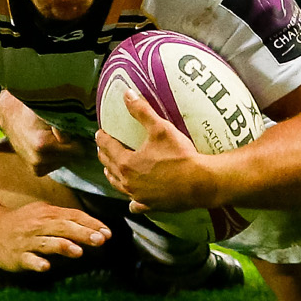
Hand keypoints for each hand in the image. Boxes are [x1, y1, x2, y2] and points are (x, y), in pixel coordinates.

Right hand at [0, 91, 90, 176]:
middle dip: (71, 144)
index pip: (78, 149)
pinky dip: (56, 156)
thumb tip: (81, 132)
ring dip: (64, 150)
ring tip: (52, 136)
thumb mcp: (48, 110)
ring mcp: (36, 167)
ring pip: (65, 160)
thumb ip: (65, 120)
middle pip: (72, 156)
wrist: (10, 116)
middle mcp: (38, 160)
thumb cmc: (32, 109)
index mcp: (42, 145)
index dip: (78, 137)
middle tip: (61, 131)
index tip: (72, 129)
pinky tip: (47, 145)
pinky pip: (57, 165)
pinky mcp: (36, 171)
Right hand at [0, 201, 111, 272]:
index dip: (90, 224)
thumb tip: (93, 228)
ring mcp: (28, 241)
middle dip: (82, 234)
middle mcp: (39, 225)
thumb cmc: (25, 223)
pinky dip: (37, 262)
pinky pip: (28, 259)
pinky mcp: (17, 256)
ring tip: (78, 252)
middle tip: (100, 240)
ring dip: (63, 246)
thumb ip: (66, 220)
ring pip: (47, 243)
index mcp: (48, 214)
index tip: (107, 233)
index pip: (73, 216)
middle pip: (63, 228)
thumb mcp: (45, 214)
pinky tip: (45, 266)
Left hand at [95, 90, 210, 212]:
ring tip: (110, 170)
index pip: (108, 147)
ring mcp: (139, 196)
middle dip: (104, 156)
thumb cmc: (180, 155)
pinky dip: (132, 202)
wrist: (201, 183)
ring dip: (113, 176)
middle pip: (110, 167)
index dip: (102, 139)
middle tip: (102, 148)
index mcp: (126, 163)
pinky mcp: (151, 206)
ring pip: (119, 186)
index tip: (99, 133)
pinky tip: (132, 202)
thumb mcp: (160, 129)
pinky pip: (137, 205)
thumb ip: (142, 111)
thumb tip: (127, 94)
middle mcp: (128, 182)